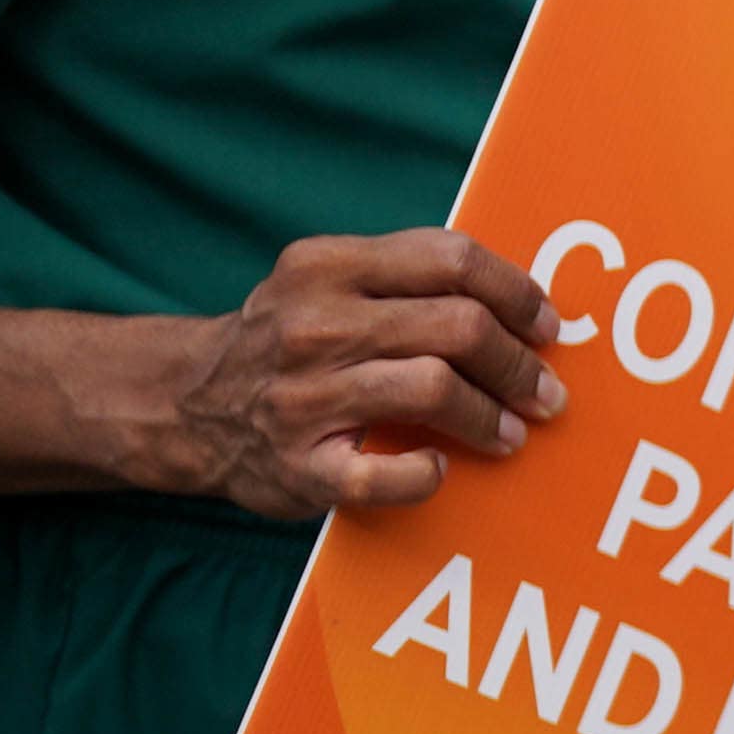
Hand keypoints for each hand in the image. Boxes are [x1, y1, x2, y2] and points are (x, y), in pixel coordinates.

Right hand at [149, 228, 567, 517]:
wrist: (186, 405)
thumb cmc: (290, 342)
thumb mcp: (329, 283)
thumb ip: (408, 278)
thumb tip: (522, 302)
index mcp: (328, 266)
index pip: (451, 259)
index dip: (517, 293)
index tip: (547, 326)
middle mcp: (313, 323)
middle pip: (458, 326)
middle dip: (519, 363)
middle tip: (545, 393)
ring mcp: (303, 395)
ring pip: (434, 387)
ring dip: (491, 416)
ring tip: (511, 433)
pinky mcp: (298, 464)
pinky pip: (386, 474)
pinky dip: (426, 474)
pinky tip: (439, 468)